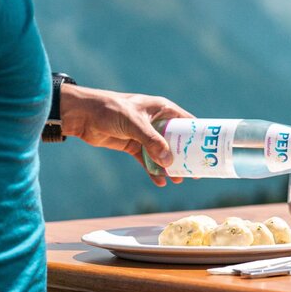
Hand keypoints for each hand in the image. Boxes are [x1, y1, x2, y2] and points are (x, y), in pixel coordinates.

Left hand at [59, 85, 191, 186]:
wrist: (82, 115)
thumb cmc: (110, 109)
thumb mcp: (134, 123)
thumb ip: (151, 141)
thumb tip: (168, 161)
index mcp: (162, 109)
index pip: (187, 121)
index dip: (199, 134)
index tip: (209, 149)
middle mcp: (156, 121)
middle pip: (177, 140)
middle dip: (185, 156)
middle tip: (195, 171)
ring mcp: (144, 134)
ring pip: (162, 152)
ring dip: (169, 166)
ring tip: (178, 180)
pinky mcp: (132, 145)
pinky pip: (147, 160)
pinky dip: (153, 171)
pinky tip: (160, 182)